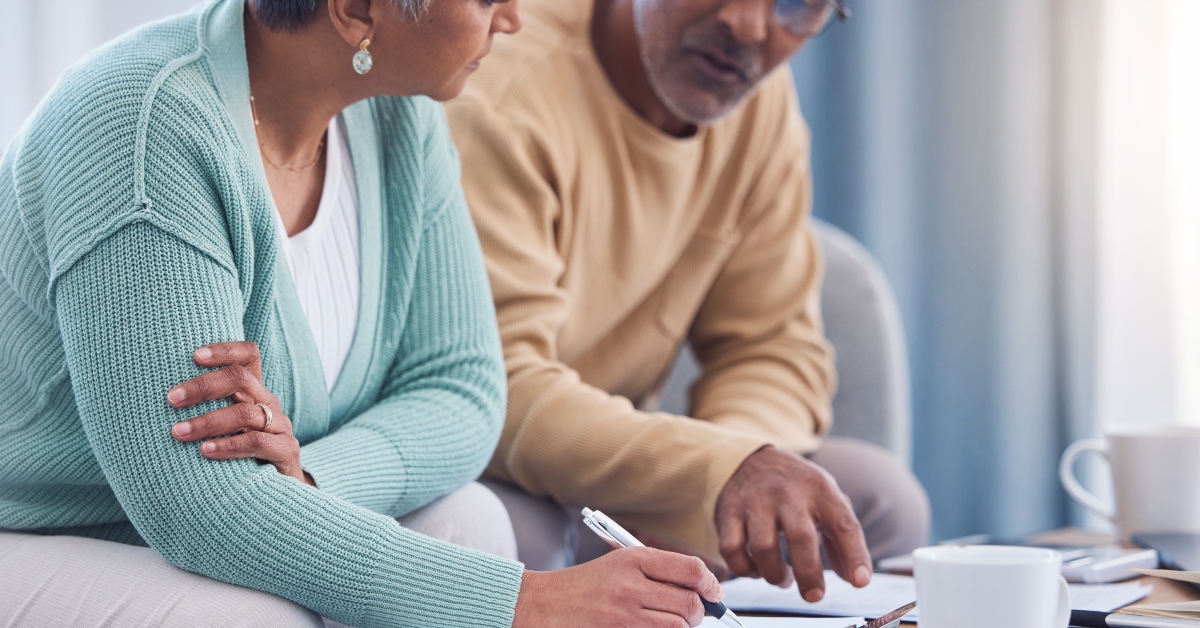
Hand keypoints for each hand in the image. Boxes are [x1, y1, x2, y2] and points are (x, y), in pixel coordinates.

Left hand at [167, 341, 313, 485]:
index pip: (247, 355)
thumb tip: (154, 400)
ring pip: (246, 412)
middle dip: (203, 387)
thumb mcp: (224, 427)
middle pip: (241, 379)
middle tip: (172, 399)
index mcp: (254, 391)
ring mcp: (280, 426)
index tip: (194, 355)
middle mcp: (268, 403)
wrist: (278, 490)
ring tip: (178, 432)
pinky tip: (205, 451)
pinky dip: (229, 445)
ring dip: (208, 421)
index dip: (225, 350)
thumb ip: (204, 410)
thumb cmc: (239, 454)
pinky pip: (257, 441)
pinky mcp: (286, 450)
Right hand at [513, 547, 721, 627]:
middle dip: (697, 612)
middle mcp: (630, 585)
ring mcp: (623, 615)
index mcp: (633, 559)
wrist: (540, 605)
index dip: (711, 584)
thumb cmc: (583, 586)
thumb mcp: (618, 564)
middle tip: (690, 614)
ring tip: (667, 623)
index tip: (713, 592)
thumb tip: (703, 588)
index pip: (692, 569)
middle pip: (690, 603)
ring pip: (678, 627)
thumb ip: (658, 572)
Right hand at [715, 446, 870, 601]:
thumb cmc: (796, 488)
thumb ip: (842, 538)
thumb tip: (855, 578)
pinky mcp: (729, 512)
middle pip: (801, 538)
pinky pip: (732, 549)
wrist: (750, 458)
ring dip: (775, 574)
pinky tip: (756, 570)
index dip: (854, 555)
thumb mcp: (825, 500)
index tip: (860, 581)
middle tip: (814, 595)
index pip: (843, 523)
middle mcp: (787, 493)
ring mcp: (755, 501)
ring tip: (784, 578)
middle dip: (809, 574)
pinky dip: (744, 569)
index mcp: (819, 489)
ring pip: (763, 548)